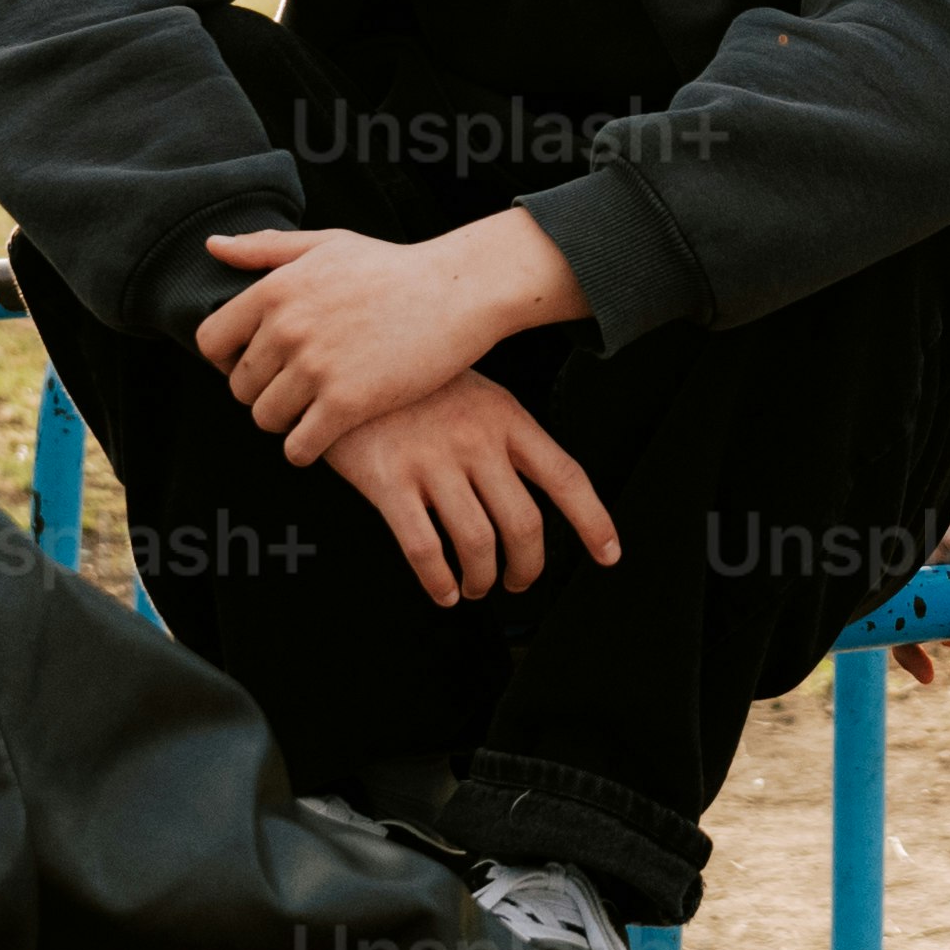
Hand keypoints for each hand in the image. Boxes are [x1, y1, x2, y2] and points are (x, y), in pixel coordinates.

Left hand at [198, 211, 581, 449]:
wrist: (457, 291)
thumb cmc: (392, 268)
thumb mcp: (327, 245)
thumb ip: (266, 248)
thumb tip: (212, 247)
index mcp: (274, 290)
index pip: (211, 343)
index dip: (229, 359)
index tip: (261, 363)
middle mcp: (286, 328)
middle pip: (239, 387)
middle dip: (263, 392)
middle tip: (297, 390)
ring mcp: (315, 367)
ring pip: (265, 420)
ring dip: (285, 423)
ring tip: (313, 411)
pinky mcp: (346, 403)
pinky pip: (298, 447)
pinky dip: (305, 449)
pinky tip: (326, 435)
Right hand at [320, 378, 623, 605]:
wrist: (341, 360)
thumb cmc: (411, 383)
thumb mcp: (474, 391)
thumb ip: (505, 434)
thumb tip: (533, 491)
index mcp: (506, 418)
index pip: (566, 476)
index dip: (593, 521)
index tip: (607, 554)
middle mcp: (476, 440)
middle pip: (524, 524)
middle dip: (528, 567)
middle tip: (517, 582)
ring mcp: (432, 460)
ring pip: (478, 543)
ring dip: (483, 578)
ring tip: (475, 586)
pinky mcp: (388, 480)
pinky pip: (424, 549)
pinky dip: (439, 581)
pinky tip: (442, 589)